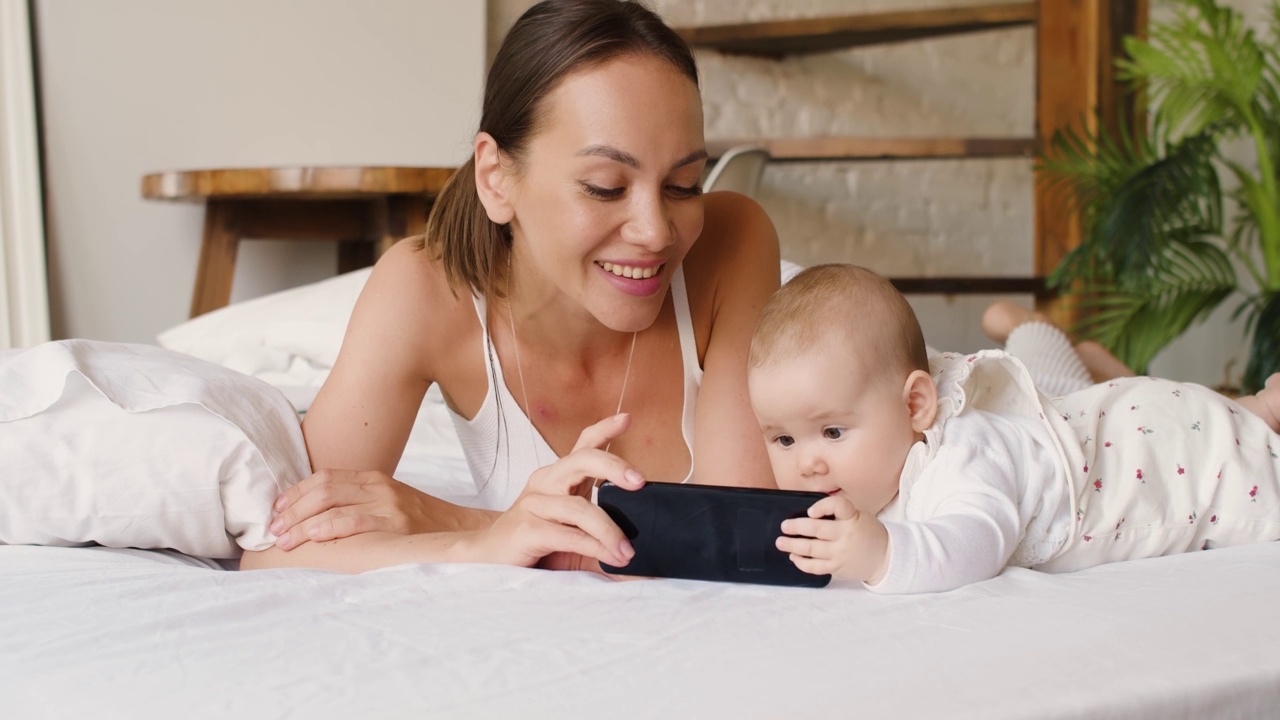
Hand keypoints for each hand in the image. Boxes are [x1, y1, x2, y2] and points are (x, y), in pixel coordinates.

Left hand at [270, 469, 491, 550]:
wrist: (464, 534)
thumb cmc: (423, 527)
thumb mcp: (393, 505)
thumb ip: (362, 504)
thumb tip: (319, 518)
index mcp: (376, 479)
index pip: (325, 477)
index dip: (296, 492)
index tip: (277, 509)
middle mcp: (379, 487)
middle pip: (323, 488)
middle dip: (292, 508)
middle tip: (272, 529)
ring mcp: (388, 504)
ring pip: (332, 504)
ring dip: (302, 523)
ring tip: (283, 540)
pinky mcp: (396, 524)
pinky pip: (353, 522)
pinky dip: (328, 528)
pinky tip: (312, 538)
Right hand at [466, 413, 645, 568]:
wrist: (487, 560)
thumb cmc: (534, 545)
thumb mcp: (573, 534)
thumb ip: (600, 535)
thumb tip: (636, 550)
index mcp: (558, 479)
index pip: (582, 446)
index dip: (603, 430)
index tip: (626, 418)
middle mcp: (545, 483)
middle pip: (582, 460)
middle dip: (614, 466)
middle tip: (640, 482)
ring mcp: (533, 504)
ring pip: (580, 507)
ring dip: (610, 531)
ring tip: (627, 552)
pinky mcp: (526, 528)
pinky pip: (569, 534)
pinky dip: (594, 546)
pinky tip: (609, 557)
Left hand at [776, 495, 889, 582]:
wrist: (885, 557)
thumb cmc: (867, 532)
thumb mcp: (858, 516)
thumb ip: (838, 513)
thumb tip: (808, 513)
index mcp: (852, 518)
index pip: (838, 506)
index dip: (823, 506)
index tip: (811, 510)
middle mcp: (846, 535)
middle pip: (817, 530)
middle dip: (796, 528)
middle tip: (784, 526)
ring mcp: (840, 553)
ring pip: (812, 549)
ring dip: (793, 546)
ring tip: (781, 542)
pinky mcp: (837, 568)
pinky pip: (815, 567)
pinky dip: (802, 563)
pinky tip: (794, 557)